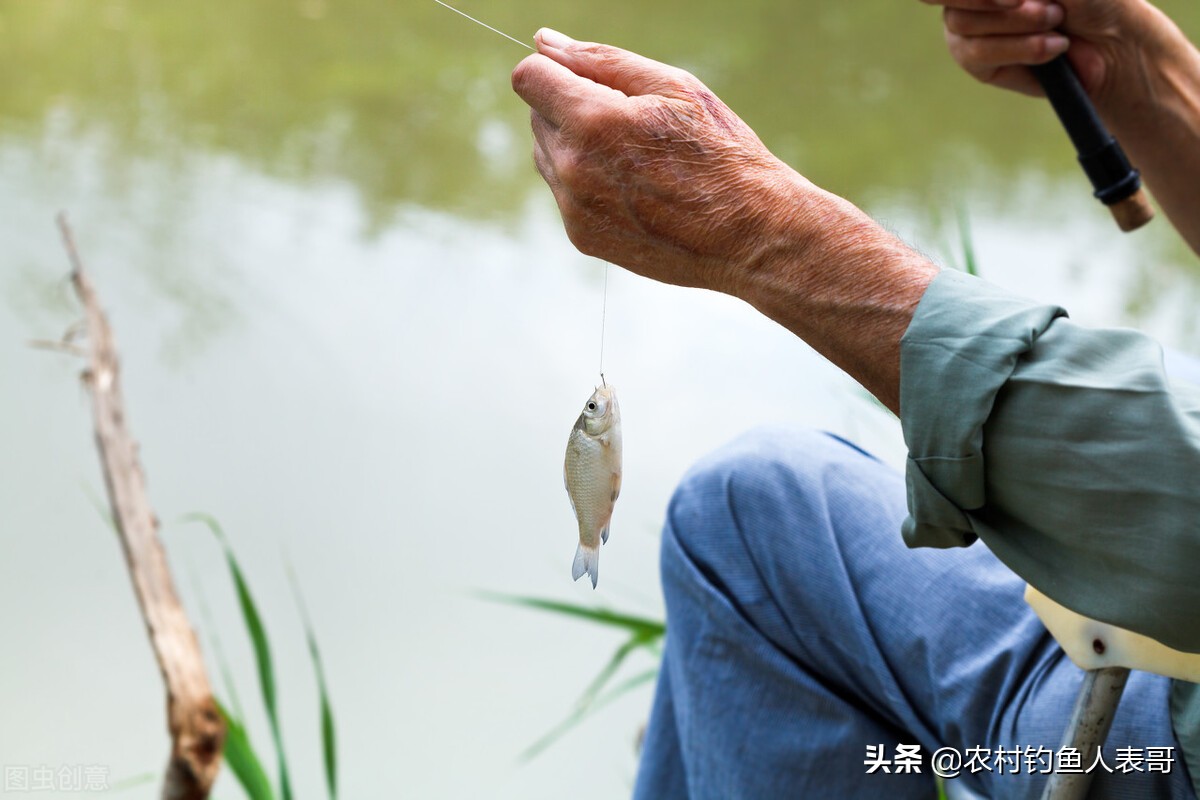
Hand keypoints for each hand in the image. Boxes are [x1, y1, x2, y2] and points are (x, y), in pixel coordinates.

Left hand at [510, 29, 825, 296]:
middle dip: (570, 107)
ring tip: (634, 158)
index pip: (528, 78)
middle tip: (630, 123)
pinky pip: (564, 194)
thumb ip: (600, 60)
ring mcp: (574, 208)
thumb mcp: (672, 87)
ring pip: (547, 156)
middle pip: (536, 116)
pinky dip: (587, 184)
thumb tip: (545, 42)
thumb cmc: (720, 153)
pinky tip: (634, 190)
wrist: (748, 234)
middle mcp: (572, 168)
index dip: (553, 70)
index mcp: (592, 121)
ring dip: (576, 146)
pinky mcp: (582, 237)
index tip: (584, 78)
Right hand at [922, 0, 1159, 104]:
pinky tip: (1053, 47)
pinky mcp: (977, 63)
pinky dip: (1020, 48)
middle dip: (999, 1)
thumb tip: (1001, 0)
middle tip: (1049, 6)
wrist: (1111, 39)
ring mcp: (967, 28)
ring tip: (1057, 21)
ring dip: (1018, 22)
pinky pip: (977, 52)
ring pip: (963, 22)